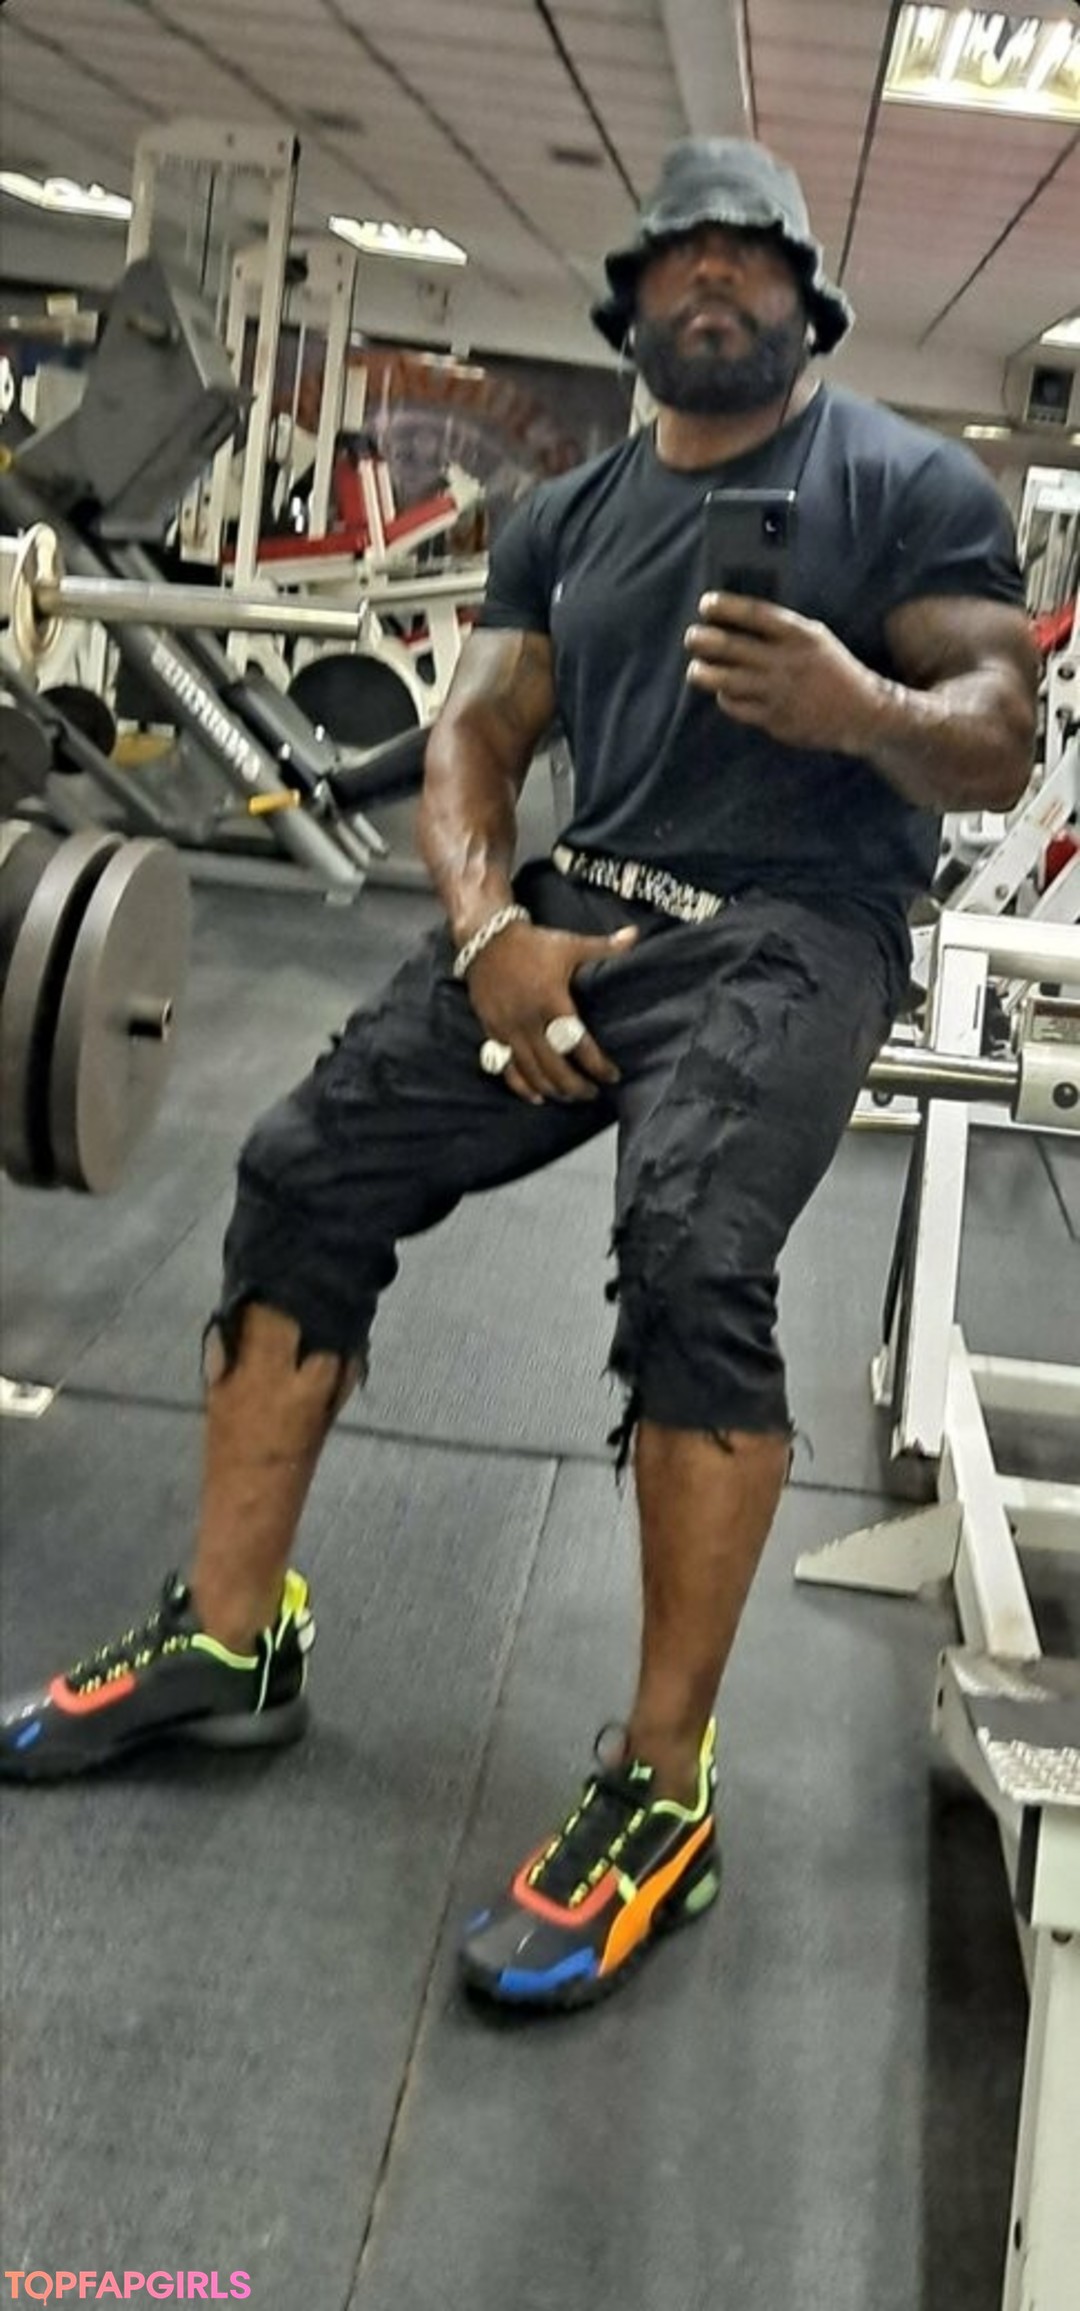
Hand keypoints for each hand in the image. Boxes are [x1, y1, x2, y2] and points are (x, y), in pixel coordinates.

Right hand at [466, 921, 636, 1103]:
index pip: (579, 1044)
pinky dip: (522, 1086)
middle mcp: (529, 1021)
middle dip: (576, 1086)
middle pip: (555, 1067)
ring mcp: (508, 1030)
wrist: (485, 940)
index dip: (598, 1065)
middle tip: (592, 1094)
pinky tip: (536, 1096)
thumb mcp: (571, 944)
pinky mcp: (492, 1032)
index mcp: (552, 1002)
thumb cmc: (533, 944)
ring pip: (531, 1072)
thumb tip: (635, 935)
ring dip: (552, 1090)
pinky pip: (506, 1068)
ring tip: (570, 1097)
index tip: (612, 1076)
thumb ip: (605, 946)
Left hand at [685, 591, 879, 752]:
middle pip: (733, 647)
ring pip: (728, 681)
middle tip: (692, 637)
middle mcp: (787, 661)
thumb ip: (782, 629)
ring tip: (695, 670)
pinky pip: (738, 707)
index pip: (755, 614)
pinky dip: (726, 699)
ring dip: (705, 673)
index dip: (726, 606)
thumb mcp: (815, 638)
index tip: (706, 604)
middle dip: (704, 640)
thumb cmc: (832, 670)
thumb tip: (738, 620)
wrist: (863, 711)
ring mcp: (779, 692)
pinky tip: (723, 693)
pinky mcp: (775, 719)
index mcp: (799, 635)